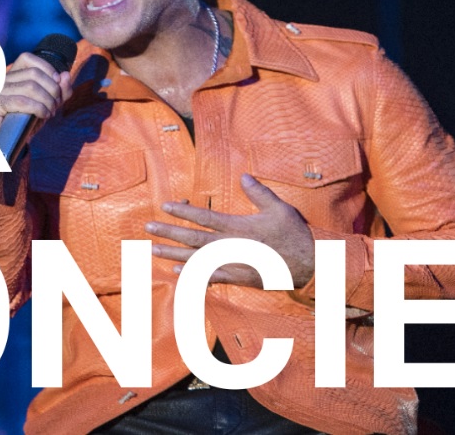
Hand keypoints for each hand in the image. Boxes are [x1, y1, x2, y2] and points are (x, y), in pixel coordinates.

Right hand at [0, 52, 72, 134]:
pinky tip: (43, 115)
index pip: (27, 58)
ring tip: (50, 112)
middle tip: (56, 105)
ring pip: (30, 87)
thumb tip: (66, 75)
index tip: (57, 83)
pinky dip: (38, 108)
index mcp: (10, 76)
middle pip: (34, 74)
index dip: (47, 68)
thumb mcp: (46, 105)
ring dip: (47, 101)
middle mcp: (0, 80)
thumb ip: (59, 91)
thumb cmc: (25, 123)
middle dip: (52, 89)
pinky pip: (22, 101)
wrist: (7, 145)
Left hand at [145, 174, 315, 288]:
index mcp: (238, 227)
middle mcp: (230, 246)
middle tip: (147, 229)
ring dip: (173, 253)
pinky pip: (209, 276)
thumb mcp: (279, 208)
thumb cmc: (293, 235)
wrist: (307, 266)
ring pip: (196, 258)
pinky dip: (192, 274)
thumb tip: (243, 176)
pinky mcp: (237, 278)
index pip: (204, 217)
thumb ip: (259, 193)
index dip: (183, 212)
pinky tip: (177, 271)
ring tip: (153, 250)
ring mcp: (232, 263)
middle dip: (168, 232)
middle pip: (192, 238)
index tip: (165, 206)